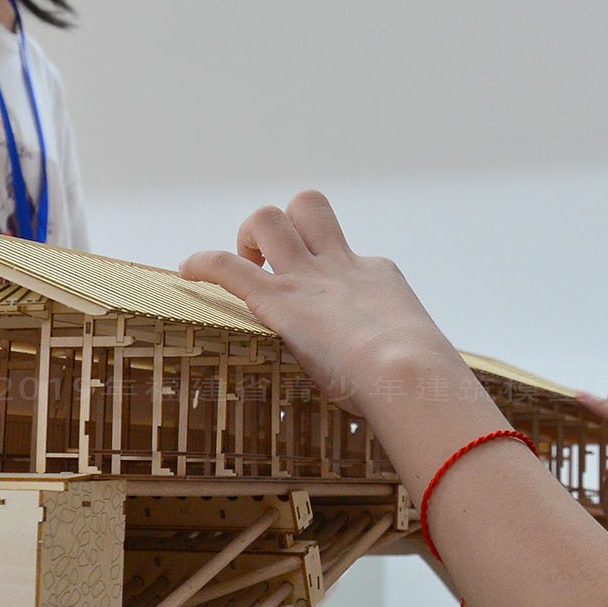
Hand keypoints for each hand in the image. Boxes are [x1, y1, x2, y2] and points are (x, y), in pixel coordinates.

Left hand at [179, 190, 478, 424]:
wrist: (409, 372)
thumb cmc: (420, 380)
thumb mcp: (417, 359)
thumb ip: (401, 363)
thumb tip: (408, 399)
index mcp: (375, 276)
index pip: (348, 259)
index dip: (331, 277)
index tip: (324, 313)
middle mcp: (340, 265)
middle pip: (309, 207)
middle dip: (287, 227)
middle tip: (275, 264)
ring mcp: (307, 279)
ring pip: (268, 219)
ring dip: (248, 238)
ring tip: (244, 267)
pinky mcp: (278, 299)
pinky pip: (227, 266)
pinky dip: (203, 263)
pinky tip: (187, 271)